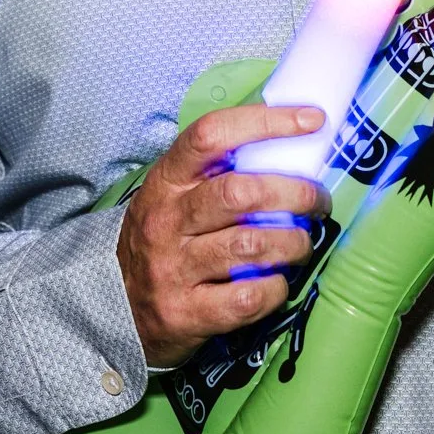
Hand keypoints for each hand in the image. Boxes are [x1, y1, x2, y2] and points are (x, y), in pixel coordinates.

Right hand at [116, 105, 330, 367]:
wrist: (115, 310)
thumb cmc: (163, 243)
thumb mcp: (174, 199)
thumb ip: (217, 174)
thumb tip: (291, 146)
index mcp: (166, 182)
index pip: (211, 136)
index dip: (265, 122)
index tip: (312, 120)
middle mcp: (166, 221)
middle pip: (239, 193)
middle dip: (295, 194)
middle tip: (317, 201)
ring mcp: (173, 269)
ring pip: (251, 245)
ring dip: (294, 243)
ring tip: (301, 244)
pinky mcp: (186, 313)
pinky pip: (248, 297)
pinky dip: (276, 289)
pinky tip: (277, 283)